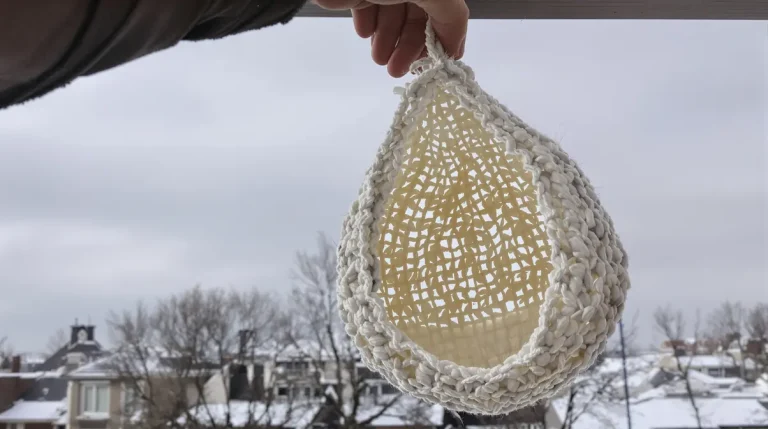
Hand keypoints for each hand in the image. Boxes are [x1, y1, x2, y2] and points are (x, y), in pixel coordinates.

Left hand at [312, 0, 468, 77]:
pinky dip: (368, 23)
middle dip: (409, 45)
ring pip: (391, 15)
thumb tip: (455, 46)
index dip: (444, 38)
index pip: (446, 12)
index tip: (437, 65)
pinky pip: (367, 7)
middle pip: (417, 17)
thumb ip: (452, 15)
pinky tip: (364, 33)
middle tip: (398, 70)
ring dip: (387, 40)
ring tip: (379, 59)